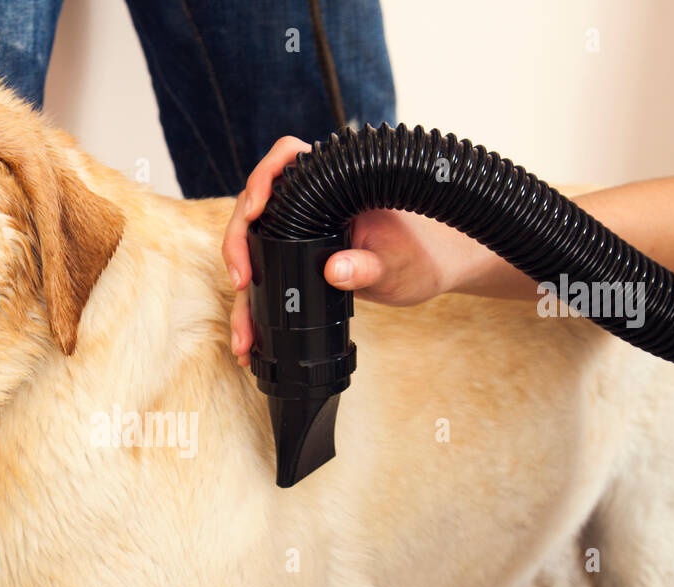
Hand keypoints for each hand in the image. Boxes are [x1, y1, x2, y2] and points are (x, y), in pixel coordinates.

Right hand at [221, 136, 490, 364]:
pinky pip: (267, 277)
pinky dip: (256, 308)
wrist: (436, 271)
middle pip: (254, 209)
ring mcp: (301, 231)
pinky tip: (250, 339)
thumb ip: (369, 266)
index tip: (256, 210)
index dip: (262, 179)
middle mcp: (312, 203)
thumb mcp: (399, 263)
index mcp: (337, 183)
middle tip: (241, 281)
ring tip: (243, 336)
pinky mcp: (299, 259)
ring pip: (254, 251)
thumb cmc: (425, 254)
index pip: (287, 160)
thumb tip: (336, 270)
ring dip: (243, 294)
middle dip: (237, 246)